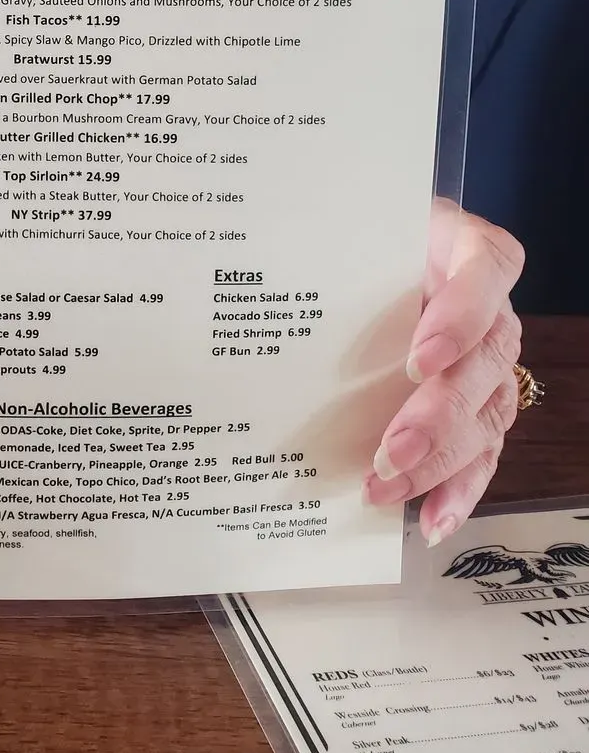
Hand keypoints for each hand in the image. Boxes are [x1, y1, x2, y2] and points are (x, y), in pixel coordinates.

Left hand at [365, 199, 524, 546]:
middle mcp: (490, 307)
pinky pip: (483, 452)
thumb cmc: (355, 246)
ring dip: (441, 461)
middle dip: (440, 413)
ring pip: (488, 413)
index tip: (421, 358)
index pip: (487, 270)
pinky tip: (429, 520)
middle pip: (488, 359)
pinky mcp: (477, 407)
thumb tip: (261, 287)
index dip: (463, 317)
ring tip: (388, 487)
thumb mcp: (348, 233)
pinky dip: (457, 489)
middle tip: (391, 451)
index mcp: (464, 249)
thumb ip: (331, 248)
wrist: (364, 261)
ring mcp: (488, 361)